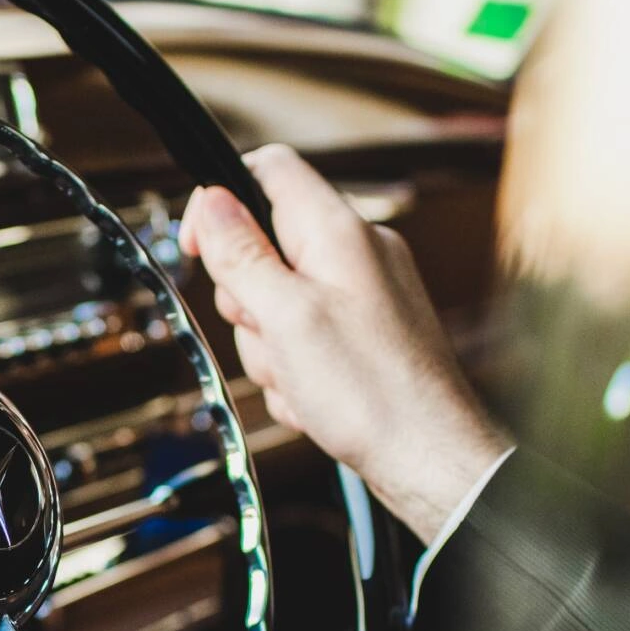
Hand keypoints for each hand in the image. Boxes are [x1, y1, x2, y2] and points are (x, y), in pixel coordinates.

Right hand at [182, 145, 510, 542]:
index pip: (269, 170)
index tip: (198, 247)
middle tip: (269, 337)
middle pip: (264, 247)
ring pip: (278, 304)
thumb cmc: (372, 394)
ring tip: (300, 380)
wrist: (430, 460)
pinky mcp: (366, 336)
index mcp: (338, 231)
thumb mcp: (284, 317)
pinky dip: (297, 372)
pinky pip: (304, 340)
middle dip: (247, 302)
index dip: (221, 200)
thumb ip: (242, 254)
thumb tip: (210, 200)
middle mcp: (356, 252)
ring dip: (271, 349)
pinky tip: (316, 401)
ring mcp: (364, 295)